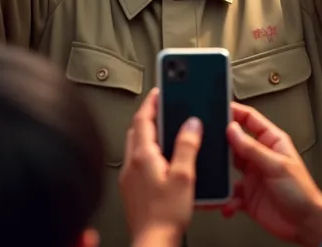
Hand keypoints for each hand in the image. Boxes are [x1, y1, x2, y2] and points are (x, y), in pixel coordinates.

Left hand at [120, 89, 201, 245]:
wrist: (153, 244)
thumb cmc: (165, 216)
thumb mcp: (184, 177)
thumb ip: (187, 146)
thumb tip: (191, 123)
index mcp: (143, 155)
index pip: (143, 117)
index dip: (152, 101)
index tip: (160, 91)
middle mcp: (131, 163)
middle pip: (137, 129)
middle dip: (150, 115)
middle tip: (163, 107)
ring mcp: (129, 177)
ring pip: (135, 144)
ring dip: (148, 132)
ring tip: (164, 129)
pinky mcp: (131, 189)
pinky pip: (137, 159)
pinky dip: (148, 150)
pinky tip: (160, 158)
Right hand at [223, 103, 321, 246]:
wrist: (306, 226)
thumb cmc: (302, 193)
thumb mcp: (277, 166)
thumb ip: (253, 148)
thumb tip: (232, 130)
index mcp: (271, 142)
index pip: (250, 119)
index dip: (235, 112)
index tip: (220, 110)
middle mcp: (260, 156)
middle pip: (235, 141)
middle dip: (223, 142)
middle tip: (210, 141)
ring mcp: (252, 175)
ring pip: (229, 166)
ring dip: (222, 172)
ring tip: (216, 174)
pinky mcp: (247, 195)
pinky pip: (230, 193)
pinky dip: (226, 198)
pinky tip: (228, 202)